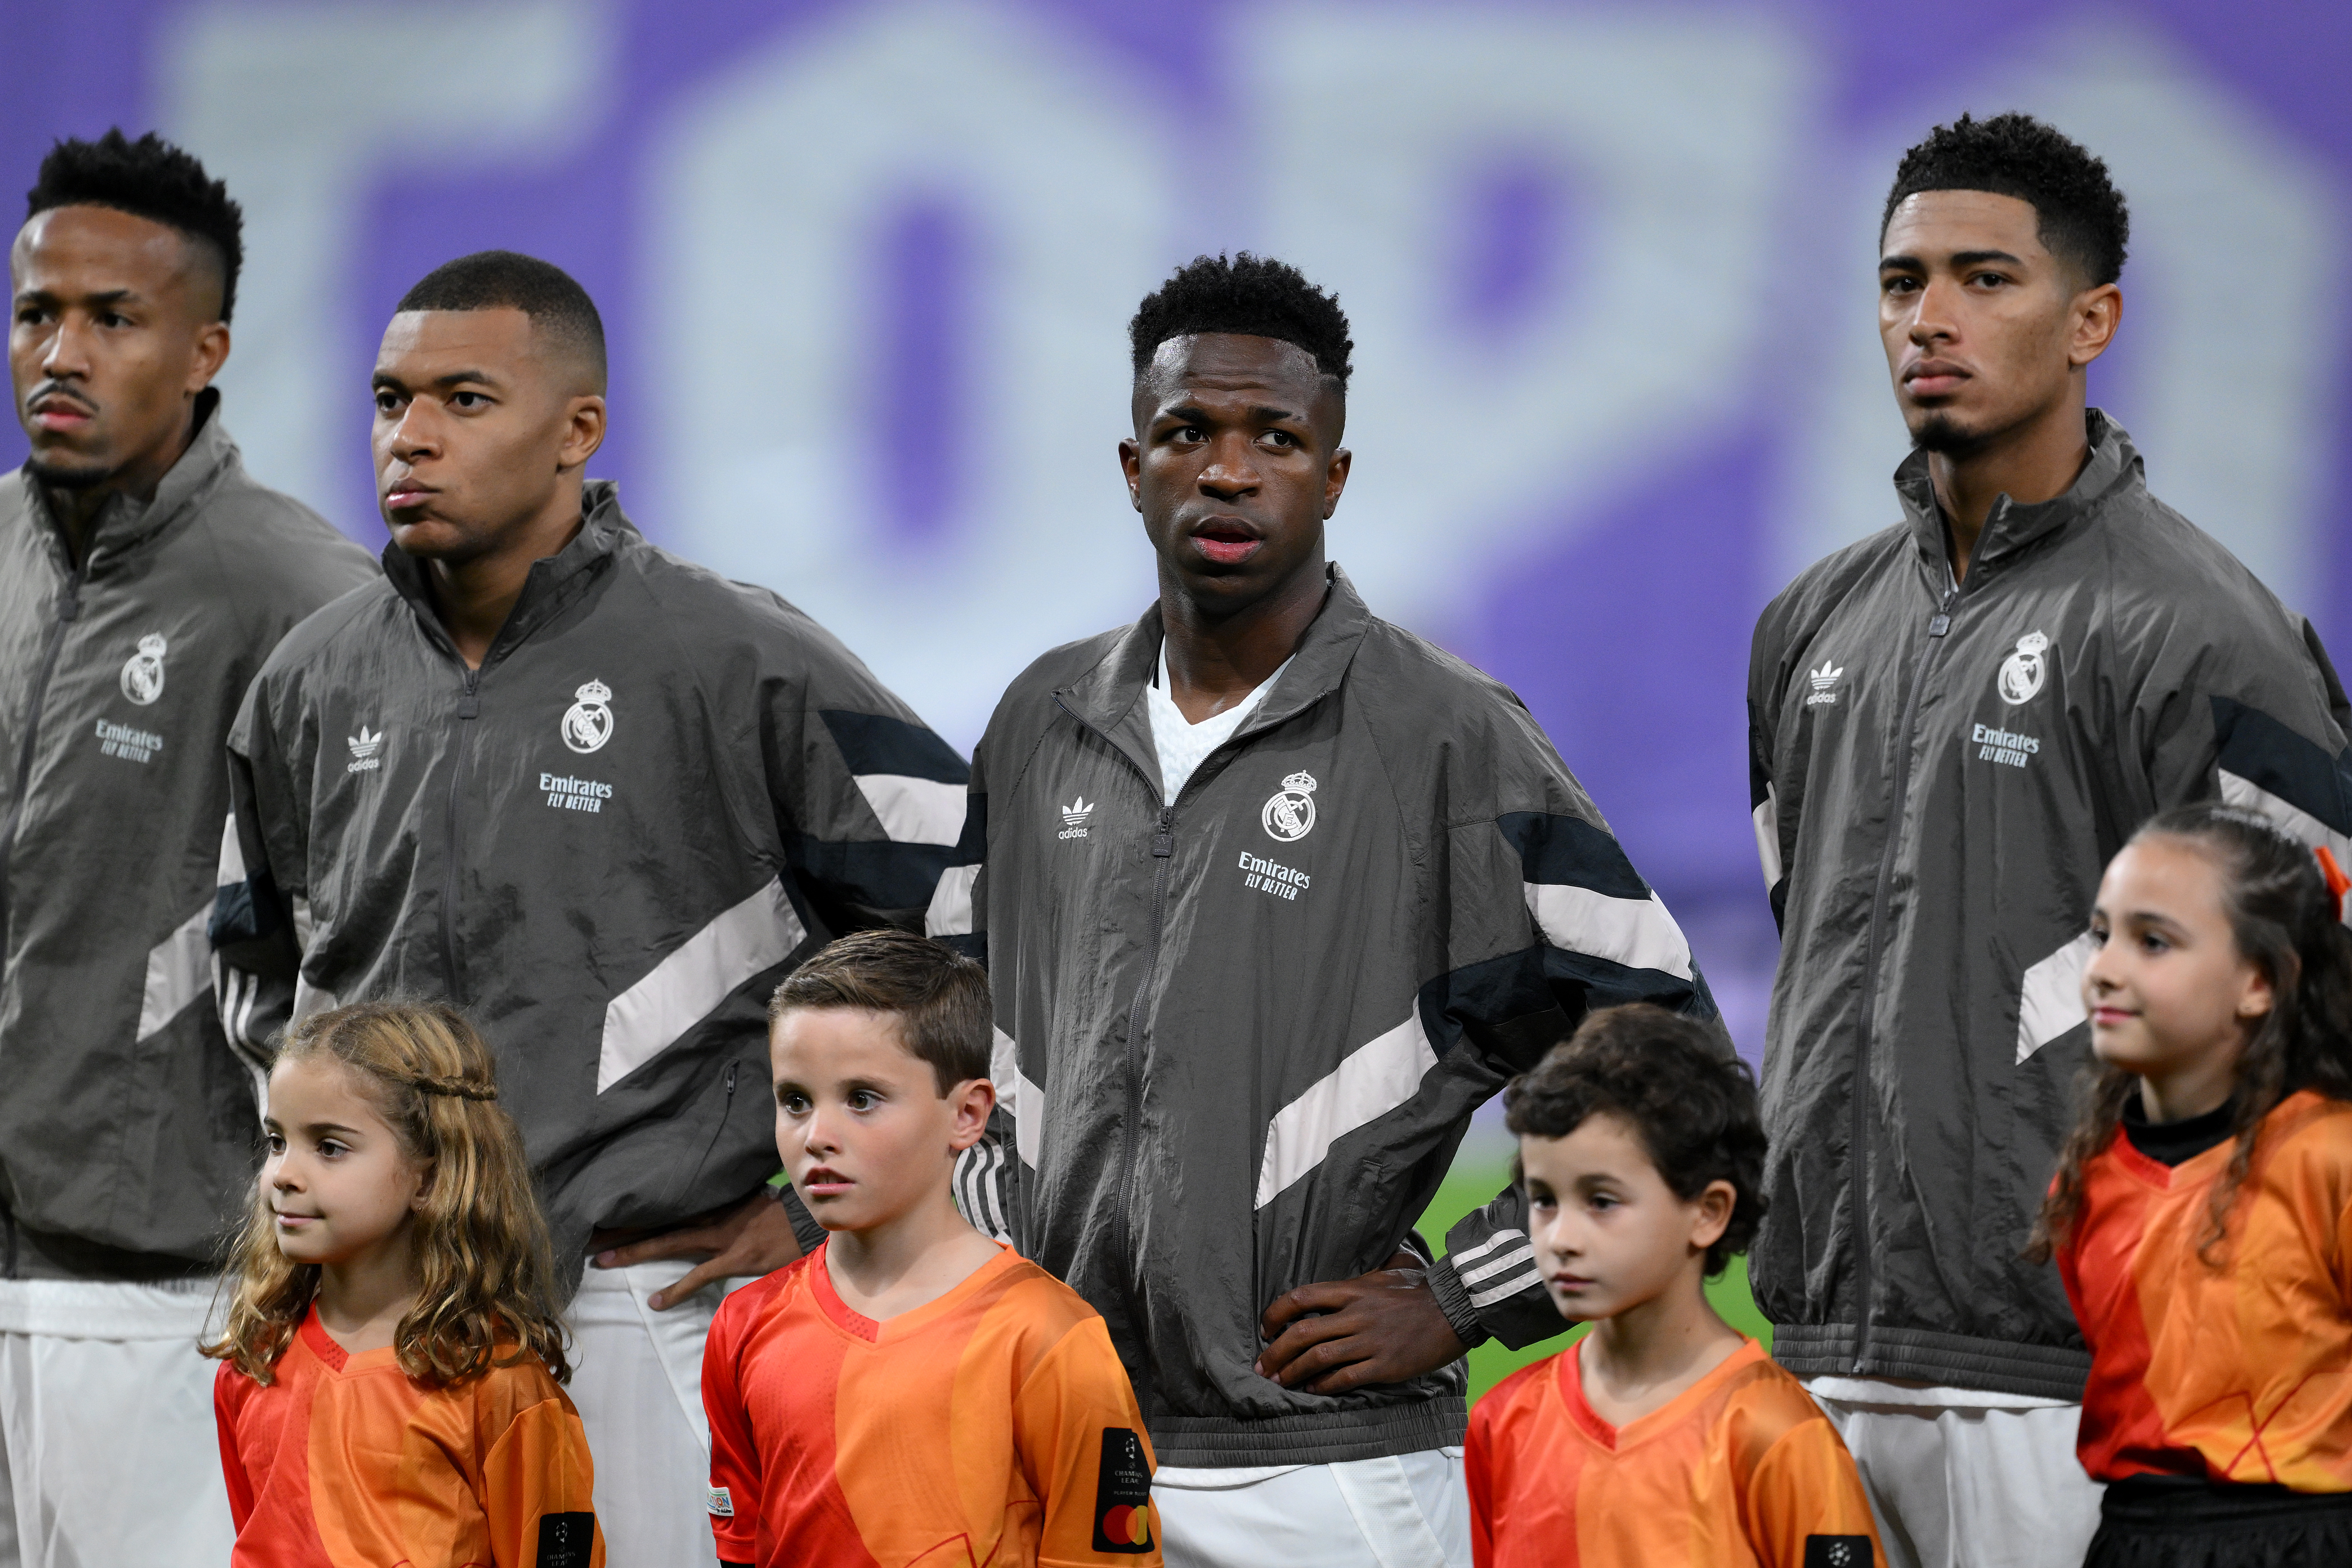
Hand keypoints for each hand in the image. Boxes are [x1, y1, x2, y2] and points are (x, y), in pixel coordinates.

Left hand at [587, 1191, 802, 1309]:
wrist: (808, 1220)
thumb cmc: (777, 1211)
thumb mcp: (744, 1197)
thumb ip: (717, 1202)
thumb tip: (697, 1202)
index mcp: (709, 1201)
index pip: (661, 1203)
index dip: (629, 1209)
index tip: (598, 1210)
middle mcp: (709, 1215)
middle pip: (656, 1219)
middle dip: (620, 1227)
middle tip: (583, 1234)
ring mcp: (720, 1236)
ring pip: (669, 1241)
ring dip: (635, 1250)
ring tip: (603, 1261)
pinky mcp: (734, 1258)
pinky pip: (700, 1275)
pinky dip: (677, 1289)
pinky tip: (656, 1302)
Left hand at [1254, 1250, 1470, 1394]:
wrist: (1456, 1309)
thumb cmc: (1421, 1290)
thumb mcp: (1388, 1272)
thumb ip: (1364, 1275)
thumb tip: (1357, 1267)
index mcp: (1353, 1289)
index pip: (1302, 1297)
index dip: (1276, 1313)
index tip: (1265, 1327)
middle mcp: (1356, 1314)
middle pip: (1302, 1333)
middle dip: (1275, 1352)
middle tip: (1261, 1366)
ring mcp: (1369, 1340)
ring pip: (1318, 1358)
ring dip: (1293, 1372)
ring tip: (1279, 1382)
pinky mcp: (1384, 1365)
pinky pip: (1345, 1378)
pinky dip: (1323, 1386)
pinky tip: (1312, 1390)